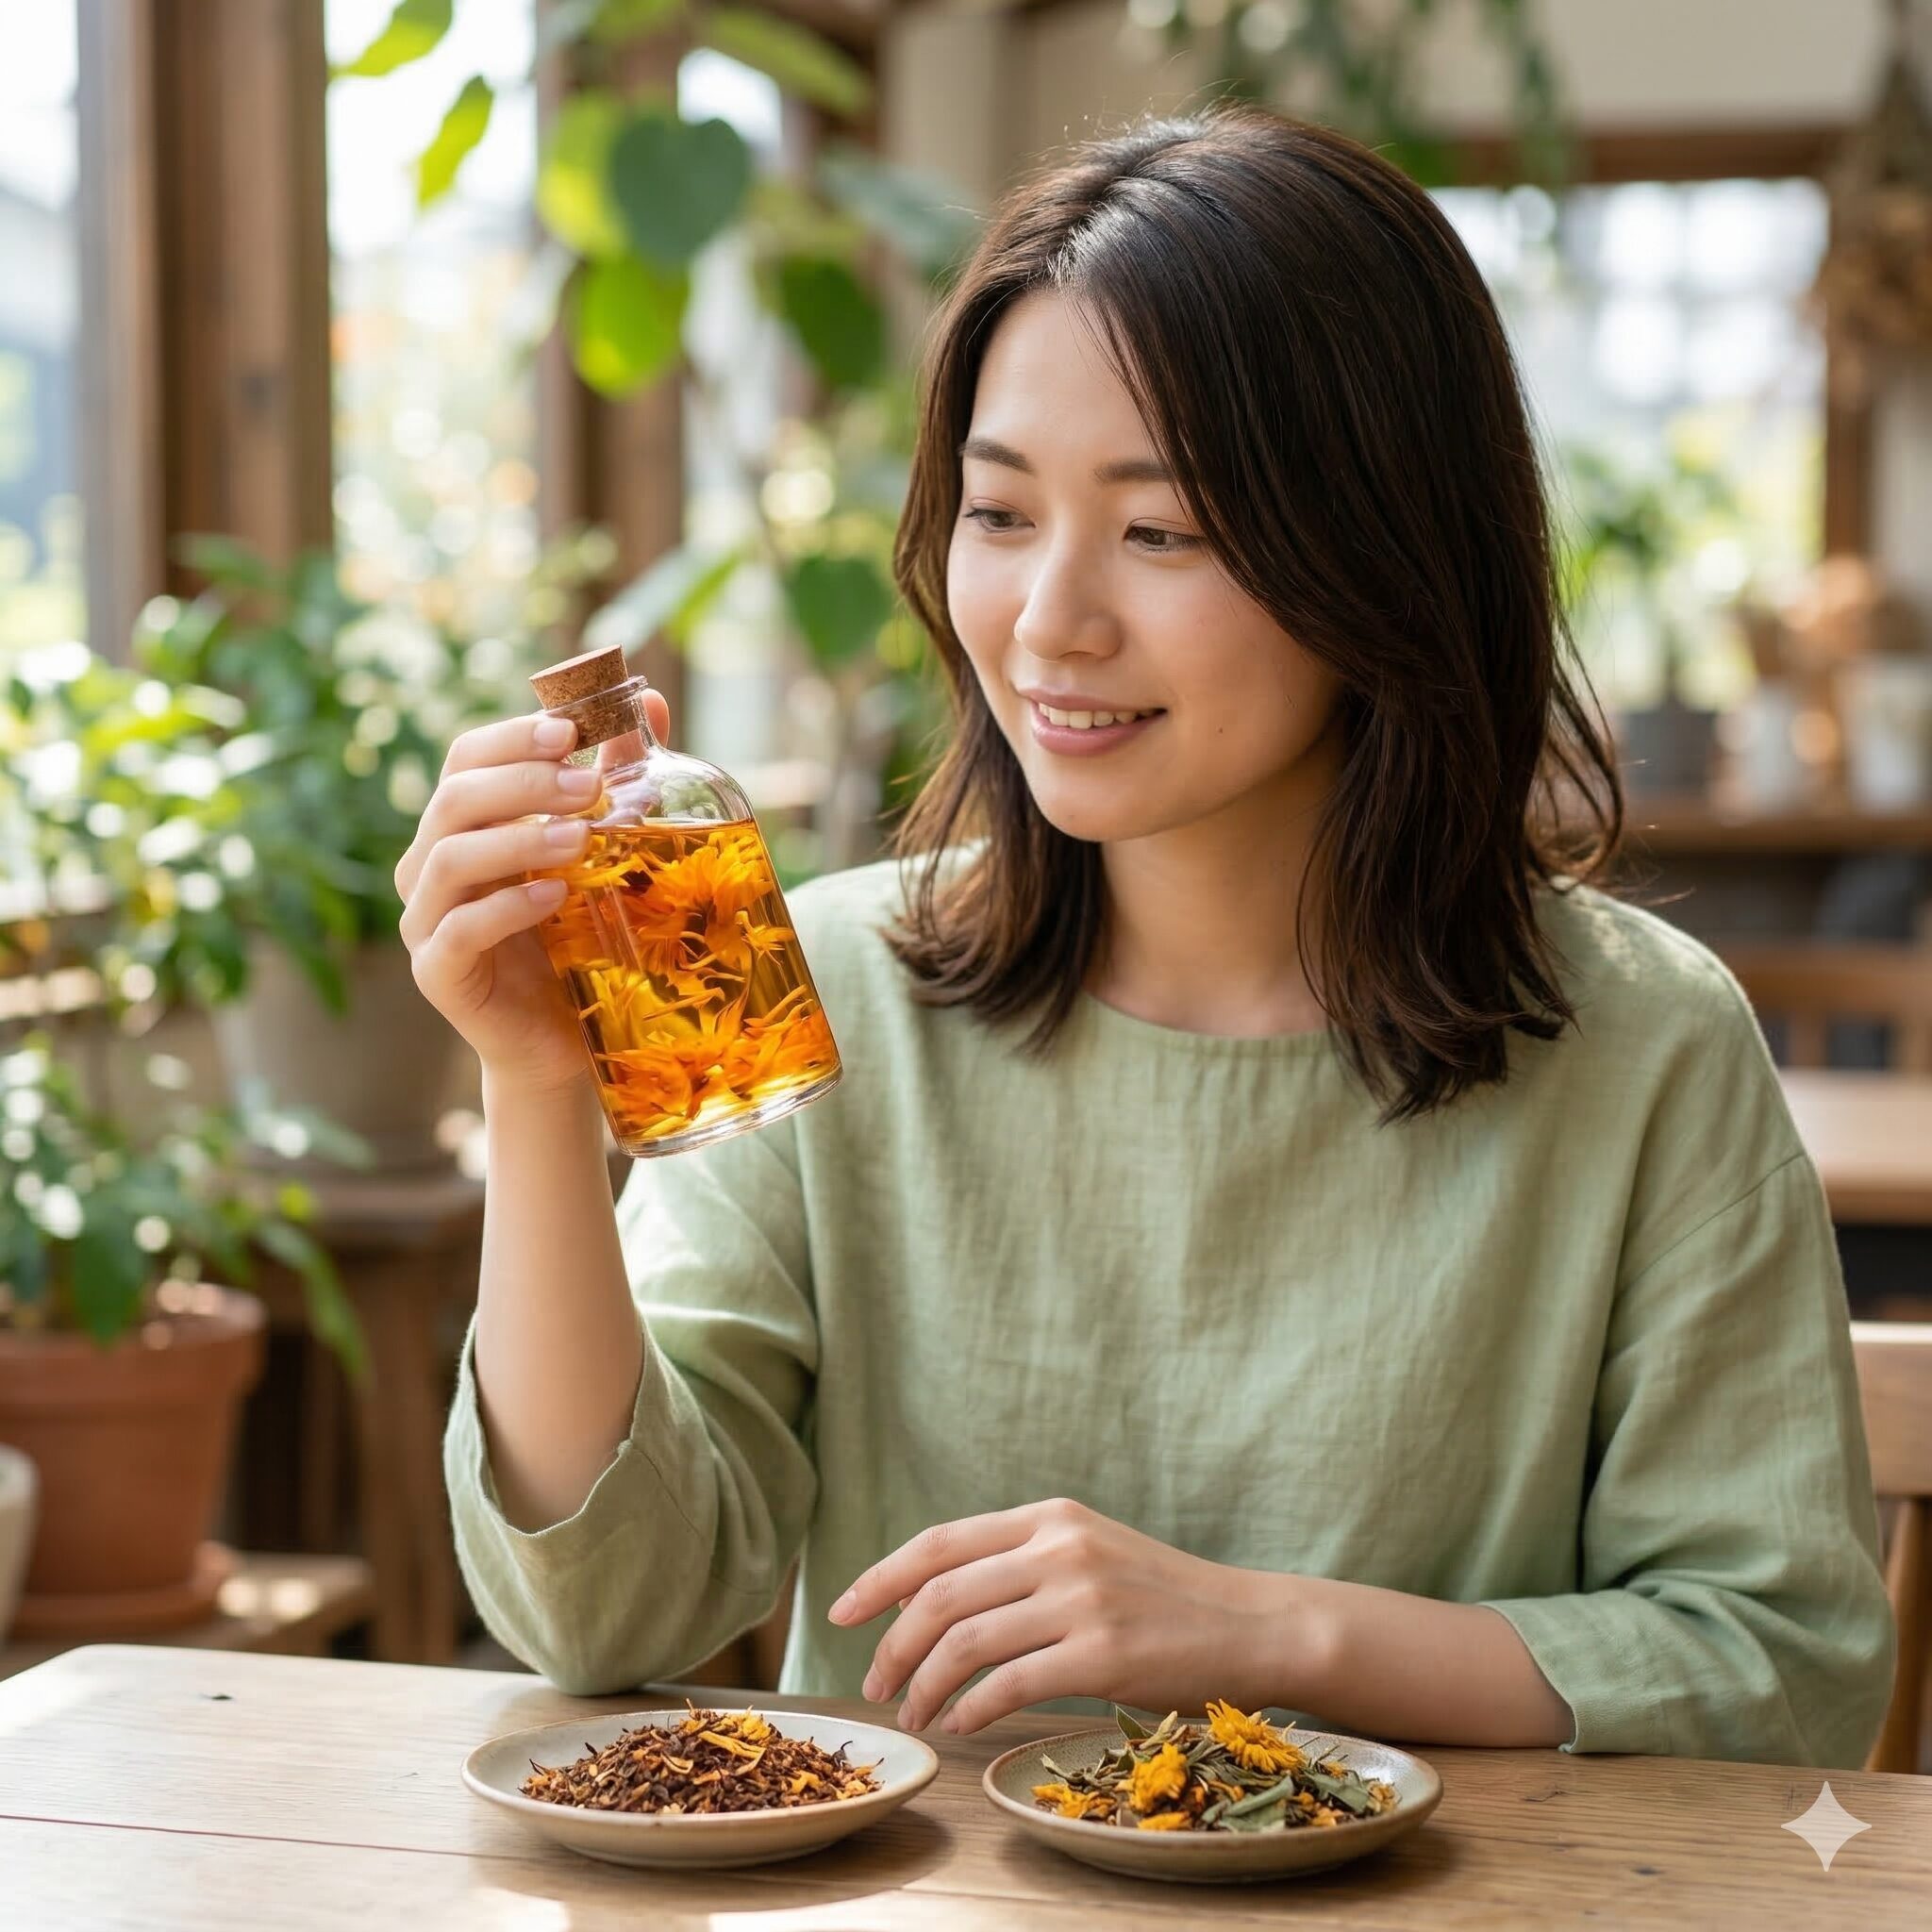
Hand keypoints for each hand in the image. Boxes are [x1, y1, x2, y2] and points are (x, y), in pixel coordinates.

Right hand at [395, 692, 672, 1095]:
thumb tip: (647, 699)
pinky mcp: (438, 973)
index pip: (466, 758)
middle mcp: (430, 865)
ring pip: (450, 858)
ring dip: (518, 839)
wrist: (563, 1041)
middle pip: (456, 799)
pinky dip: (506, 908)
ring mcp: (425, 921)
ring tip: (580, 838)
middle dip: (524, 783)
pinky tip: (554, 897)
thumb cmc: (578, 941)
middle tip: (589, 785)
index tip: (572, 730)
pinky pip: (459, 930)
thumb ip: (612, 780)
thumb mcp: (600, 855)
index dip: (513, 737)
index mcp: (463, 825)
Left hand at [826, 1498, 1298, 1734]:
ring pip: (964, 1642)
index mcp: (1050, 1516)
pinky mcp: (1103, 1653)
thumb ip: (1020, 1562)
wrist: (1248, 1625)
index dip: (880, 1578)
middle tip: (874, 1681)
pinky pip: (1008, 1685)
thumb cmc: (1163, 1598)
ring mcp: (1081, 1598)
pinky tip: (962, 1724)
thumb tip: (930, 1600)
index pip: (939, 1542)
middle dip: (891, 1644)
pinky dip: (971, 1710)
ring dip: (924, 1685)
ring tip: (914, 1712)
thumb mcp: (1089, 1553)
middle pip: (940, 1594)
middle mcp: (1059, 1547)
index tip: (841, 1612)